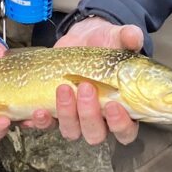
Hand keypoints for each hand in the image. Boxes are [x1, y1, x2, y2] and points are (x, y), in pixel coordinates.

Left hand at [25, 16, 143, 145]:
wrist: (84, 38)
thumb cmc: (107, 44)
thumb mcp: (118, 38)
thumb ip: (128, 38)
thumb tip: (134, 37)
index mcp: (122, 109)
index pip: (126, 130)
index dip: (120, 124)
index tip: (113, 104)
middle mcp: (99, 119)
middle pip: (95, 134)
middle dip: (88, 114)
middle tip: (85, 88)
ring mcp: (76, 117)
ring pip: (71, 131)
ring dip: (66, 114)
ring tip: (63, 88)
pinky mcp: (55, 111)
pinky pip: (47, 125)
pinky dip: (41, 122)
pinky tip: (37, 111)